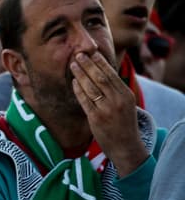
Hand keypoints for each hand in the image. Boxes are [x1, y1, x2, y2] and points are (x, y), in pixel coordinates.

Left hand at [71, 51, 148, 174]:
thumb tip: (102, 74)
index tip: (92, 52)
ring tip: (73, 64)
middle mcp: (117, 100)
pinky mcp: (96, 119)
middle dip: (88, 65)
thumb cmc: (124, 124)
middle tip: (78, 54)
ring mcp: (106, 109)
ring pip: (91, 87)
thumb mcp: (125, 104)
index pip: (112, 74)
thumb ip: (115, 91)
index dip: (101, 62)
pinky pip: (85, 101)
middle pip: (100, 77)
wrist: (126, 146)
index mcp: (126, 94)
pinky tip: (74, 82)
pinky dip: (78, 90)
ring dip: (81, 74)